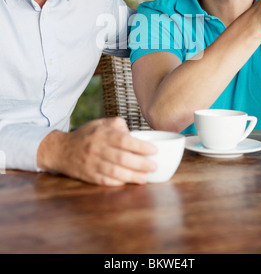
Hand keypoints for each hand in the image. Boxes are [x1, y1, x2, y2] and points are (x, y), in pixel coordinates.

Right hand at [37, 117, 156, 185]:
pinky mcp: (89, 176)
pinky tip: (130, 182)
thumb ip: (117, 124)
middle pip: (122, 158)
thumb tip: (133, 133)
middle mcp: (97, 149)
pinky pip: (106, 181)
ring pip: (115, 172)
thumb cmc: (85, 135)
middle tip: (154, 166)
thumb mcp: (100, 123)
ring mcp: (92, 164)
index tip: (154, 150)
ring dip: (133, 176)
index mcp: (101, 134)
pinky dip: (119, 183)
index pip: (124, 140)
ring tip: (146, 177)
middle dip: (141, 163)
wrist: (60, 150)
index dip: (140, 146)